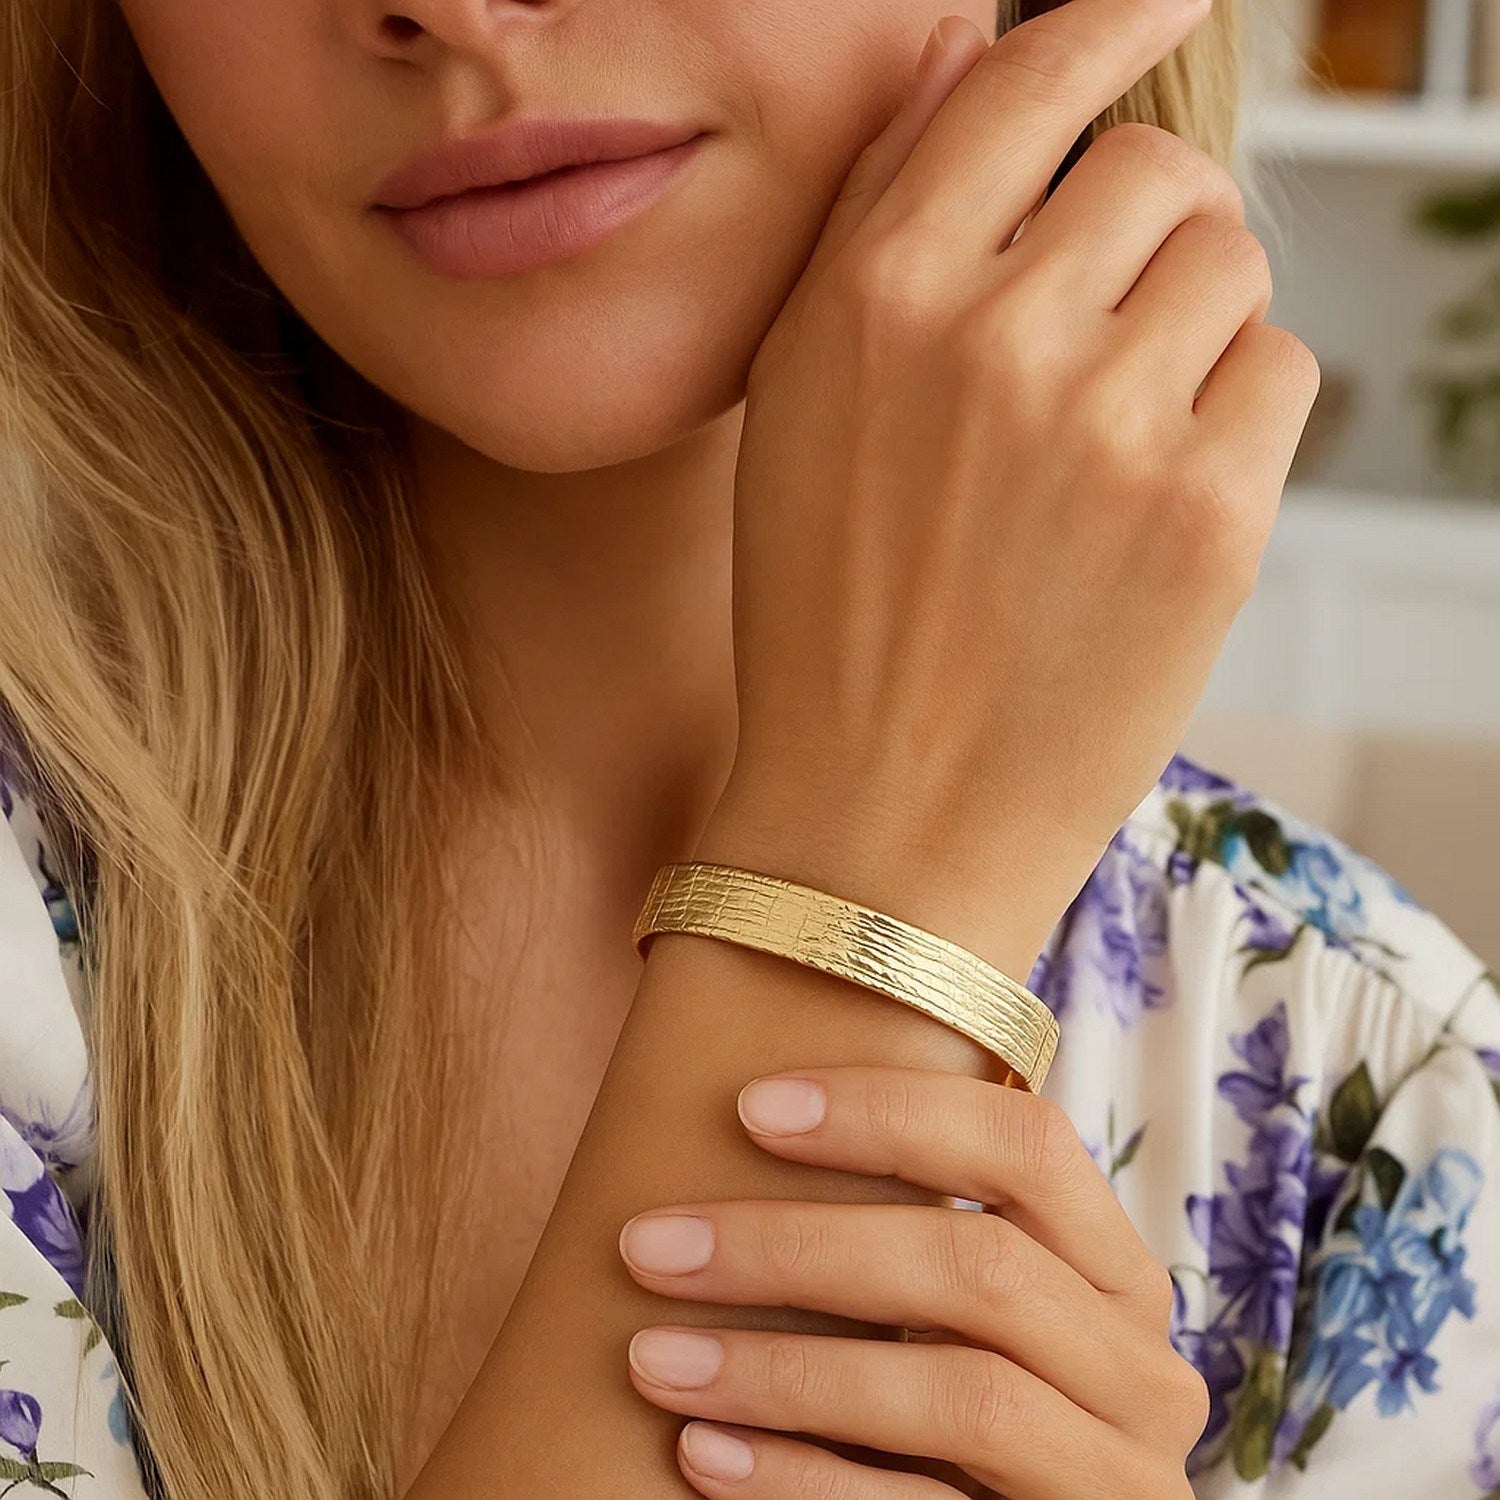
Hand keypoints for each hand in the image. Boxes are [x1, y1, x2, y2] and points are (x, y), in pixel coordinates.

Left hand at [617, 1067, 1207, 1496]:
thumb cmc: (961, 1404)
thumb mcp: (967, 1314)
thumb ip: (911, 1239)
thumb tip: (735, 1127)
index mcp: (1114, 1268)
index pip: (1028, 1144)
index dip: (892, 1112)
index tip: (749, 1106)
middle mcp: (1137, 1366)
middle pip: (979, 1267)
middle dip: (800, 1247)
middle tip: (651, 1245)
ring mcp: (1112, 1476)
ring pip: (960, 1393)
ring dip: (785, 1371)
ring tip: (654, 1357)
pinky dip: (803, 1480)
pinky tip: (702, 1451)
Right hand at [700, 0, 1320, 979]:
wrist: (875, 825)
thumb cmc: (828, 622)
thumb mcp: (799, 413)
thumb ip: (880, 235)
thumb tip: (975, 78)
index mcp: (873, 295)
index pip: (1028, 74)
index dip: (1111, 17)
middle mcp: (992, 332)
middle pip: (1158, 170)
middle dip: (1146, 231)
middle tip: (1106, 331)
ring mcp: (1109, 422)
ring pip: (1230, 266)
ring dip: (1192, 328)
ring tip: (1115, 439)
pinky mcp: (1208, 513)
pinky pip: (1279, 372)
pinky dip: (1234, 417)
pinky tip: (1154, 502)